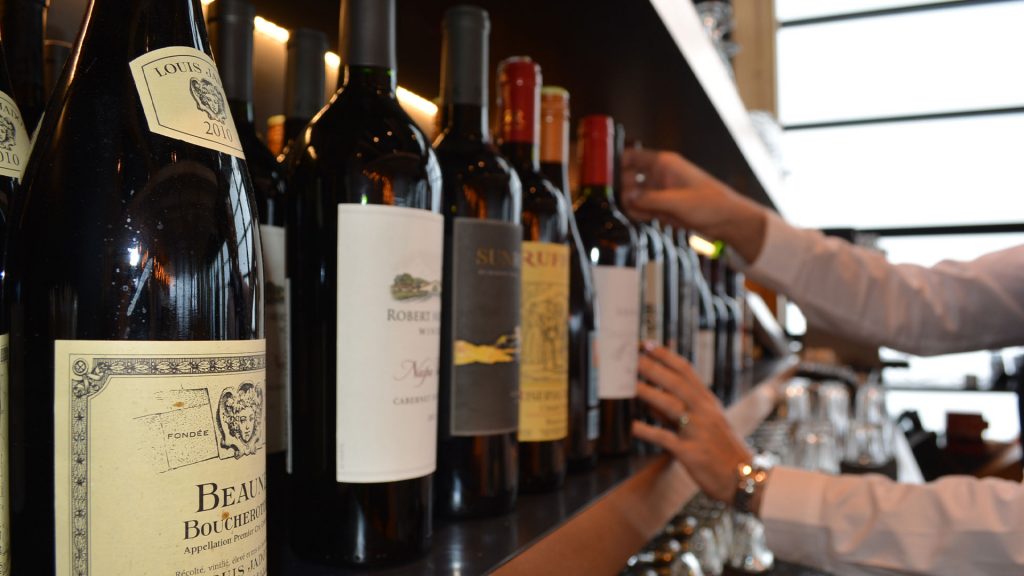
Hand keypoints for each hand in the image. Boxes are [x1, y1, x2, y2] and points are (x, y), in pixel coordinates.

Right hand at [620, 148, 768, 262]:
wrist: (727, 220)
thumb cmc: (709, 204)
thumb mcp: (676, 202)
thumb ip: (648, 199)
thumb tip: (626, 197)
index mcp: (663, 163)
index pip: (631, 156)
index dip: (617, 165)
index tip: (605, 179)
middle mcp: (659, 174)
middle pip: (628, 177)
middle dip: (624, 190)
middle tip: (628, 203)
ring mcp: (660, 189)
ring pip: (633, 194)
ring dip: (633, 205)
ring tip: (643, 213)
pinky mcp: (662, 204)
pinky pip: (642, 207)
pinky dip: (640, 213)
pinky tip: (649, 218)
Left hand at [632, 345, 754, 506]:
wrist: (744, 478)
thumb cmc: (721, 449)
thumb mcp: (704, 423)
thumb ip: (677, 409)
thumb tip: (650, 395)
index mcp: (707, 401)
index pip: (685, 371)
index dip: (665, 356)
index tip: (646, 344)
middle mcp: (704, 411)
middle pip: (676, 383)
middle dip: (653, 368)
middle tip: (631, 356)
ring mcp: (698, 431)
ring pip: (671, 406)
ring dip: (648, 393)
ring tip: (628, 384)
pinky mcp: (691, 452)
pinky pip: (666, 438)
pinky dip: (648, 431)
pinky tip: (631, 426)